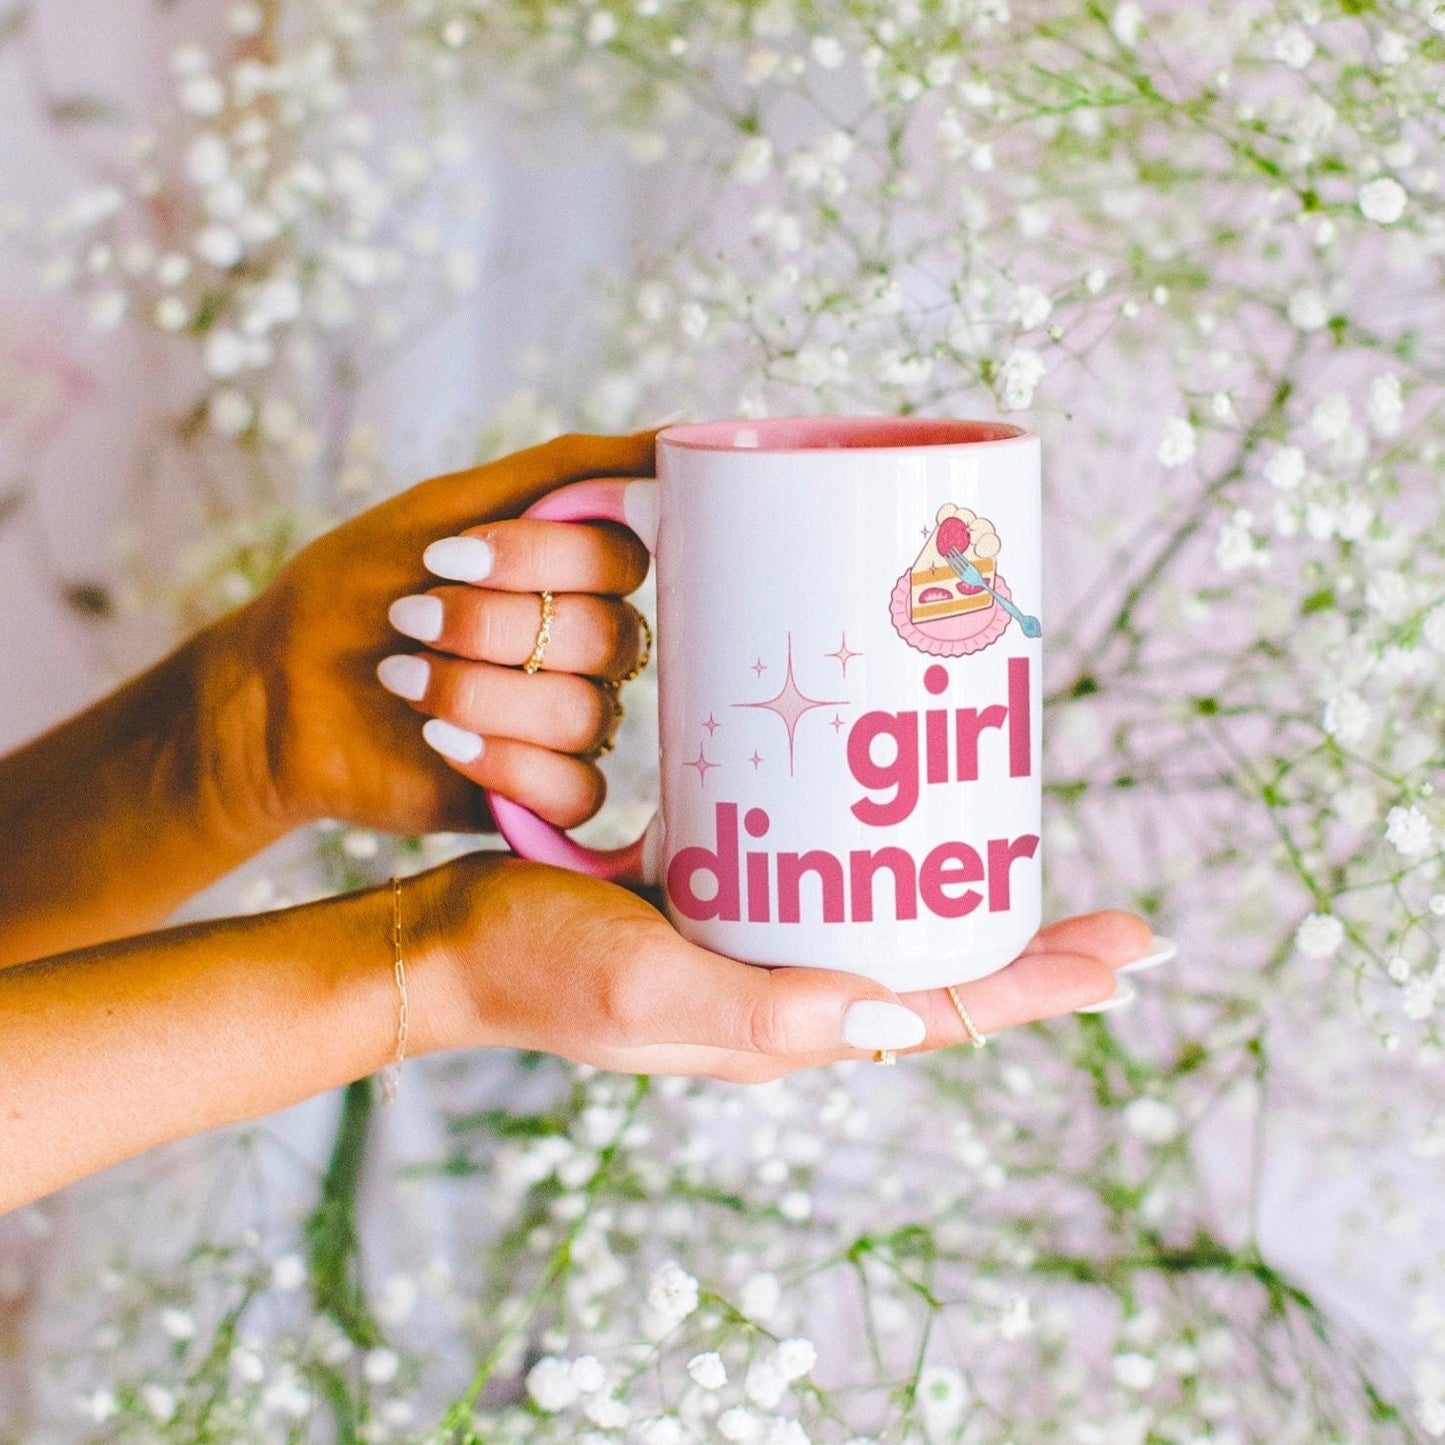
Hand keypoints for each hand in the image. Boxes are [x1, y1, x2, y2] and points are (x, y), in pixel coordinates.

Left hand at [216, 433, 653, 836]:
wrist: (275, 688)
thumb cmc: (357, 589)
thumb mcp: (447, 507)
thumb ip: (565, 473)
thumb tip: (678, 435)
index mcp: (576, 577)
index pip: (625, 560)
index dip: (541, 559)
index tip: (446, 556)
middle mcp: (587, 649)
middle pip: (609, 638)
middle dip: (491, 627)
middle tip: (409, 617)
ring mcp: (569, 722)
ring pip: (586, 715)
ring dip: (479, 692)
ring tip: (402, 678)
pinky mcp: (542, 793)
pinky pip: (578, 792)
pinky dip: (506, 764)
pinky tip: (442, 740)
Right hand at [419, 855, 1156, 1079]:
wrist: (446, 938)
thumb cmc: (533, 965)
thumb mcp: (645, 987)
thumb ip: (762, 1011)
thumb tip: (898, 1025)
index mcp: (784, 1028)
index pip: (940, 1013)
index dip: (1040, 985)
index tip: (1129, 954)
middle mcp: (786, 992)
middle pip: (932, 972)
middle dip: (1025, 946)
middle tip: (1108, 907)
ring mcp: (754, 946)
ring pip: (880, 924)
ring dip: (954, 895)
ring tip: (1018, 844)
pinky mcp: (718, 899)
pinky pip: (816, 883)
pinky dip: (868, 854)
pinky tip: (885, 804)